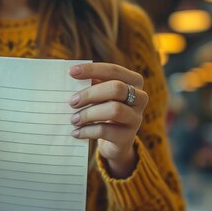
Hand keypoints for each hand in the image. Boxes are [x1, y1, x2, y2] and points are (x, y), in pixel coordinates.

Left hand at [68, 63, 147, 178]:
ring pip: (114, 110)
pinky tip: (76, 132)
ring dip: (89, 114)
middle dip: (90, 94)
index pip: (114, 70)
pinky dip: (87, 131)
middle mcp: (140, 98)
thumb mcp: (101, 96)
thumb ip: (92, 85)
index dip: (93, 69)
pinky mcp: (127, 137)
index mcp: (134, 82)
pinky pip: (105, 131)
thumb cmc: (104, 110)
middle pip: (116, 88)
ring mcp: (136, 118)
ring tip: (74, 119)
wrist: (114, 141)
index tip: (71, 72)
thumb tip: (73, 78)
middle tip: (72, 102)